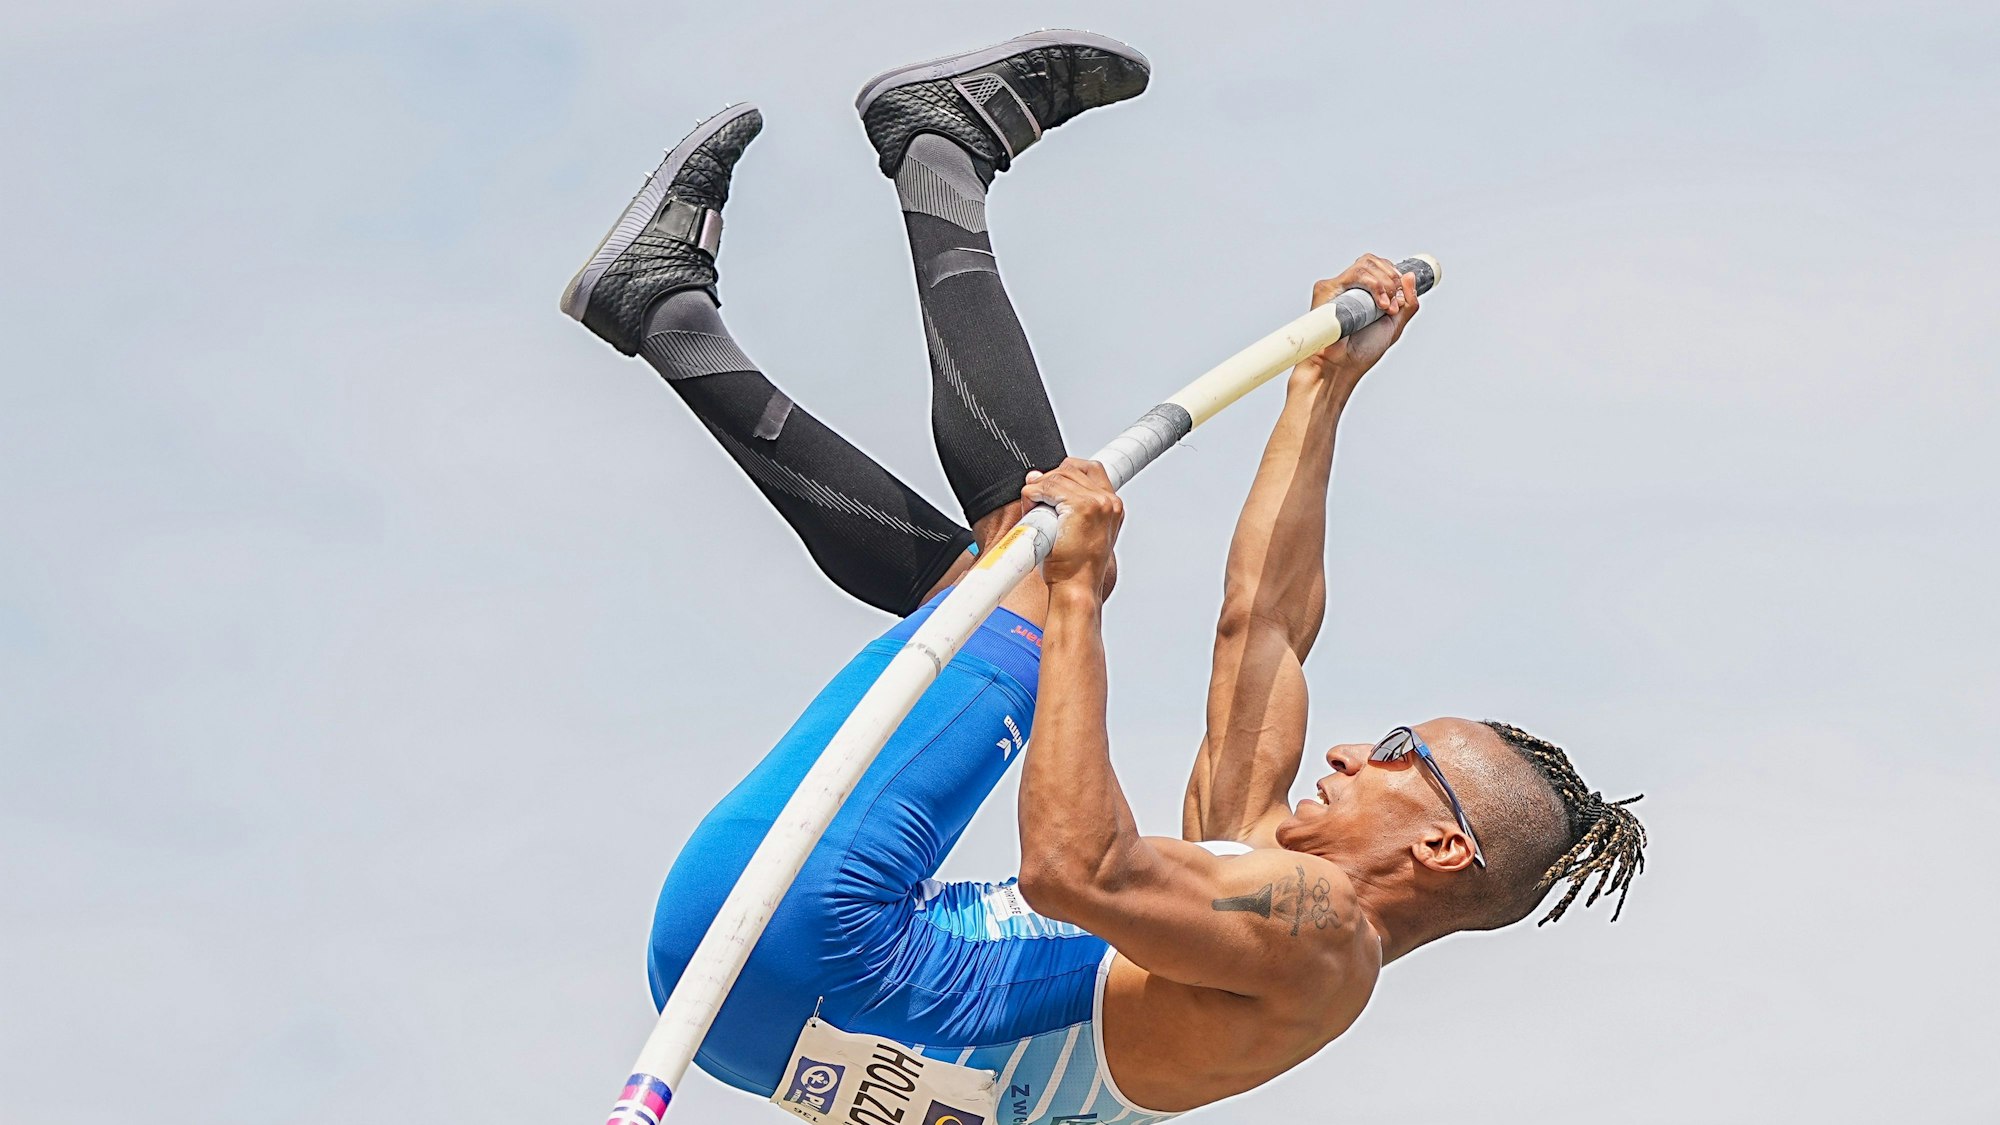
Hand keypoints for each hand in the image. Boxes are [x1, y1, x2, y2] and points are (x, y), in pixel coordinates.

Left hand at [1023, 458, 1122, 599]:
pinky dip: (1033, 495)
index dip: (1067, 471)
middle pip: (1070, 468)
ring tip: (1034, 511)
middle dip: (1048, 480)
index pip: (1091, 469)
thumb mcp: (1081, 534)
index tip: (1050, 482)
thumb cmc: (1075, 569)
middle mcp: (1108, 502)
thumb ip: (1068, 508)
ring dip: (1039, 490)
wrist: (1077, 589)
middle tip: (1036, 500)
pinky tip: (1031, 510)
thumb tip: (1037, 481)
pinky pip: (1047, 487)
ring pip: (1056, 477)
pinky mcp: (1080, 506)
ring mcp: (1096, 502)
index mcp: (1112, 507)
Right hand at [1292, 254, 1420, 393]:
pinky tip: (1379, 304)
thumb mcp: (1395, 325)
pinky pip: (1355, 274)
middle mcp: (1350, 287)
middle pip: (1374, 261)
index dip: (1394, 276)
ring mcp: (1339, 287)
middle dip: (1392, 278)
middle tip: (1395, 304)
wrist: (1343, 365)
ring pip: (1366, 264)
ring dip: (1385, 283)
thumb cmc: (1363, 351)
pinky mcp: (1327, 289)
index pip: (1380, 267)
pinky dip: (1373, 285)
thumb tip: (1411, 275)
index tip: (1400, 299)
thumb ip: (1408, 302)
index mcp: (1364, 293)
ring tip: (1386, 307)